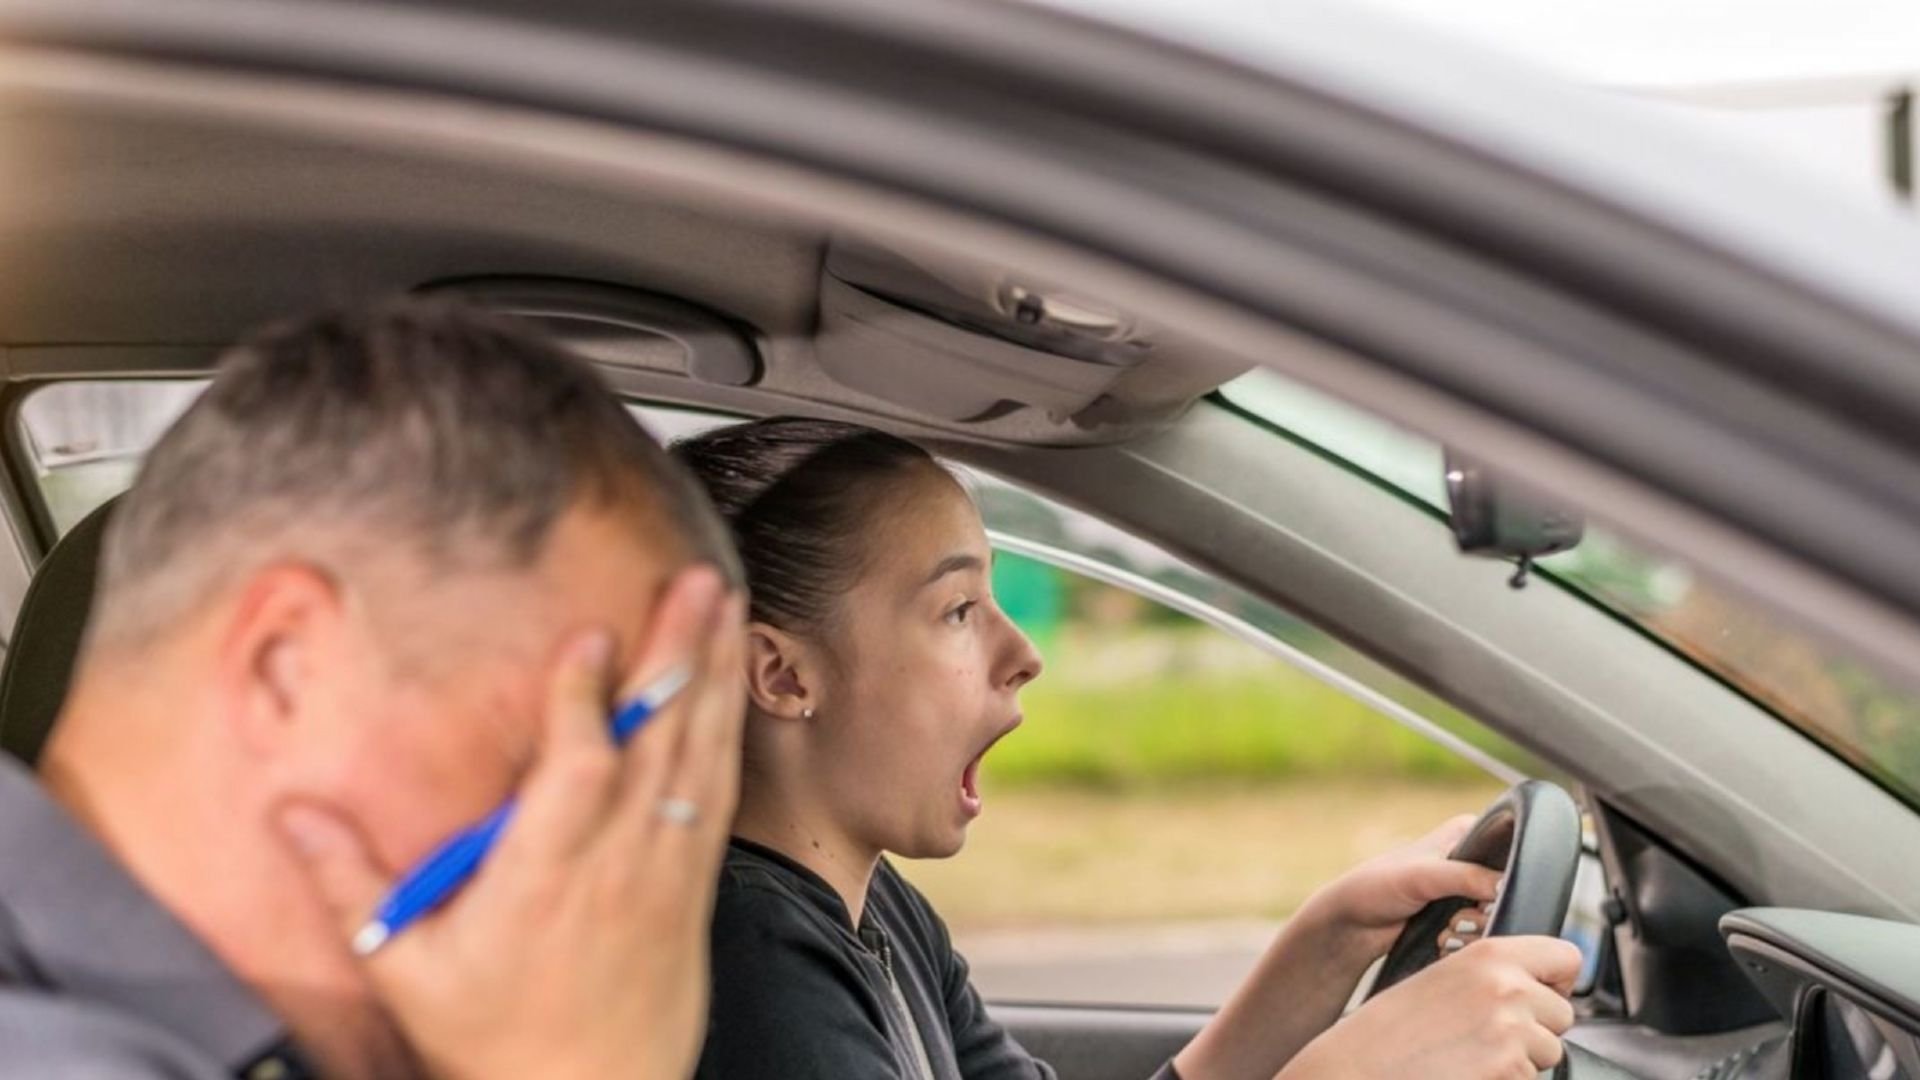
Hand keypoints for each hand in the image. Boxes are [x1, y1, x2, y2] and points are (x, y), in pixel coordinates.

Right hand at [278, 565, 746, 1079]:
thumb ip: (349, 882)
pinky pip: (720, 788)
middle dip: (676, 654)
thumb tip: (287, 811)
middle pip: (658, 742)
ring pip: (700, 754)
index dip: (583, 702)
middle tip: (691, 582)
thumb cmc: (496, 1038)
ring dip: (714, 674)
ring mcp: (666, 868)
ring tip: (721, 601)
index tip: (587, 635)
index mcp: (545, 878)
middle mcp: (619, 862)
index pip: (576, 772)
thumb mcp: (405, 967)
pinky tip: (732, 682)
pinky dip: (727, 726)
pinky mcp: (693, 880)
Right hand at [1280, 935, 1582, 1079]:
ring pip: (1551, 1050)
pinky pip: (1532, 1078)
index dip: (1556, 980)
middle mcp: (1506, 987)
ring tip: (1474, 1055)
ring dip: (1522, 1058)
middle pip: (1562, 1012)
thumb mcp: (1445, 979)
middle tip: (1490, 1035)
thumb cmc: (1393, 1029)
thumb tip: (1539, 987)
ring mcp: (1511, 1031)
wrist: (1363, 1065)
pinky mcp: (1509, 1068)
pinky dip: (1507, 1079)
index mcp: (1490, 954)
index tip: (1540, 993)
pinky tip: (1469, 1072)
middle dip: (1537, 1028)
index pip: (1566, 956)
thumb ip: (1493, 975)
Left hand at [1299, 814, 1502, 960]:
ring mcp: (1467, 890)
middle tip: (1459, 918)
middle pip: (1509, 889)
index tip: (1486, 898)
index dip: (1506, 879)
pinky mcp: (1461, 916)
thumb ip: (1466, 876)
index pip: (1512, 850)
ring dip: (1475, 931)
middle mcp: (1472, 858)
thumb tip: (1507, 886)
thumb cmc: (1376, 887)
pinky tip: (1445, 941)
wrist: (1352, 924)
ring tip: (1446, 931)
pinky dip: (1468, 942)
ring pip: (1499, 915)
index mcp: (1468, 832)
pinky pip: (1484, 933)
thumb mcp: (1422, 876)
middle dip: (1487, 912)